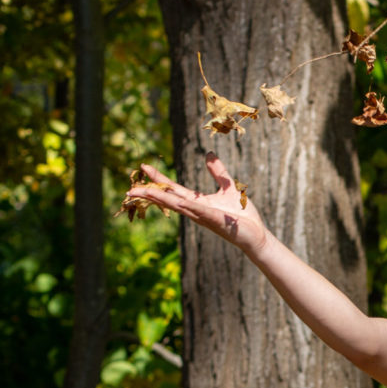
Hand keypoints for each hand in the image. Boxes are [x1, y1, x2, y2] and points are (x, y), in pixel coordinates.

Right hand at [127, 152, 269, 254]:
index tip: (144, 167)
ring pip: (179, 206)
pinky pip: (201, 212)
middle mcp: (196, 210)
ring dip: (161, 199)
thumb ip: (218, 172)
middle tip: (130, 187)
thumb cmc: (241, 214)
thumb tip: (209, 154)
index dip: (159, 178)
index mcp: (198, 202)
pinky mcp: (217, 220)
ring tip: (143, 193)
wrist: (256, 233)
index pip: (173, 189)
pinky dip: (190, 207)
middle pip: (169, 199)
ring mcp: (205, 216)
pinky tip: (178, 201)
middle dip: (150, 193)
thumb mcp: (228, 187)